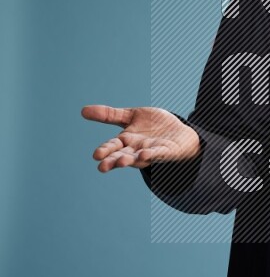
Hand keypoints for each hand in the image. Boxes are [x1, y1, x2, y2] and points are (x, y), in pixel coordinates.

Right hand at [81, 105, 201, 171]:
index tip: (96, 155)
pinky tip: (146, 154)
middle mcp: (137, 149)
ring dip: (132, 160)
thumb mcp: (131, 116)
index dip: (105, 150)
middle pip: (123, 156)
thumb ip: (110, 115)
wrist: (179, 131)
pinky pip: (159, 154)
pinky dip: (153, 154)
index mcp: (126, 141)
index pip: (113, 146)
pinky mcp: (168, 151)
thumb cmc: (154, 126)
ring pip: (139, 158)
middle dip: (113, 161)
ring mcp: (152, 151)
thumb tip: (82, 110)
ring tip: (123, 161)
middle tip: (103, 167)